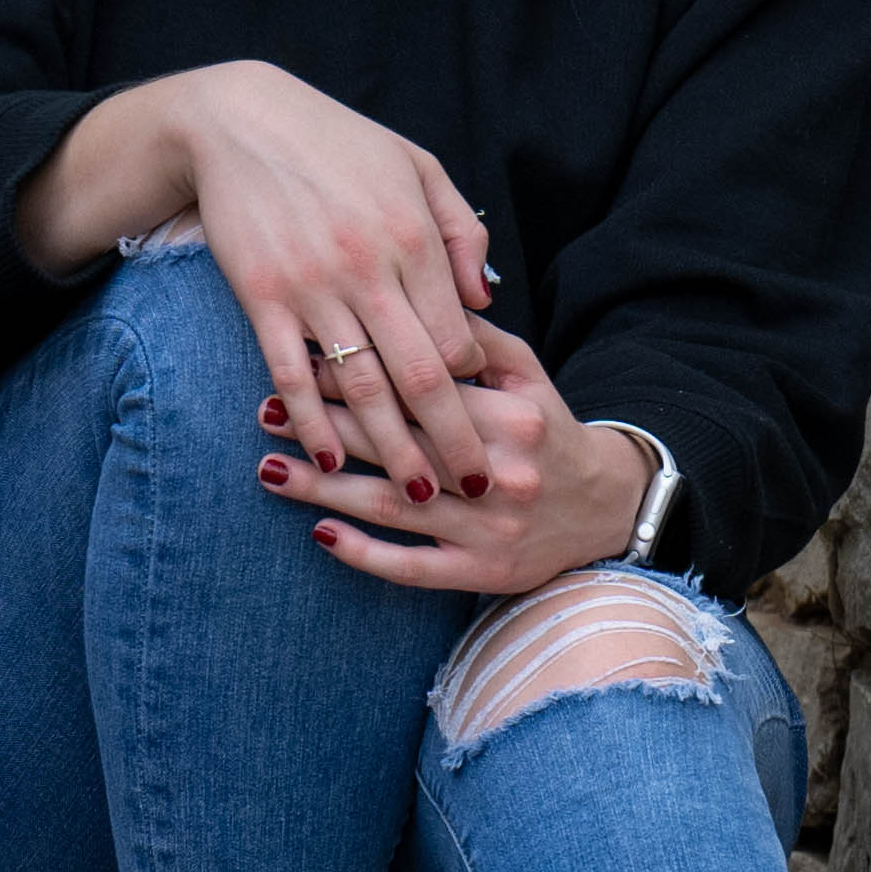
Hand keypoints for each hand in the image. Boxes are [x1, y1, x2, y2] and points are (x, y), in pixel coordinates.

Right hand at [155, 66, 524, 505]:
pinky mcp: (262, 298)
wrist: (239, 121)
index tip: (487, 419)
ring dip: (392, 451)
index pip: (458, 336)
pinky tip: (330, 460)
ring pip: (362, 389)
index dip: (476, 387)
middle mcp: (369, 268)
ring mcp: (313, 288)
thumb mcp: (417, 166)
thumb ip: (458, 232)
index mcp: (413, 237)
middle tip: (476, 489)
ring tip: (416, 496)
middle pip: (422, 377)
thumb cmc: (338, 142)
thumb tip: (485, 301)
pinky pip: (292, 375)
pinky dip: (312, 424)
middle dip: (453, 442)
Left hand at [270, 316, 647, 594]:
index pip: (418, 392)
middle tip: (264, 410)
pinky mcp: (482, 572)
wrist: (606, 507)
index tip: (303, 361)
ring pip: (395, 506)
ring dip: (325, 489)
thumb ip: (474, 340)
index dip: (356, 377)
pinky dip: (365, 554)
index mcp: (511, 418)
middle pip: (397, 446)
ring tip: (269, 469)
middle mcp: (499, 474)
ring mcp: (490, 529)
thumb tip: (413, 299)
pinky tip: (319, 536)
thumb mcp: (528, 374)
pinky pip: (414, 567)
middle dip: (325, 427)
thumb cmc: (550, 430)